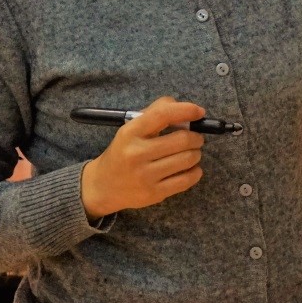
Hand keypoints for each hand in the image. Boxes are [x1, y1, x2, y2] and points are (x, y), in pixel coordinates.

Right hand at [80, 96, 205, 219]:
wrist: (102, 186)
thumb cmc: (124, 151)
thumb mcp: (131, 129)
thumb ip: (156, 113)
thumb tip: (186, 109)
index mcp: (130, 133)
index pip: (162, 115)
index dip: (186, 110)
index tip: (199, 112)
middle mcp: (136, 154)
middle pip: (182, 139)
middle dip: (196, 137)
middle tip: (195, 138)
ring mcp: (145, 176)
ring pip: (188, 159)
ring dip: (196, 153)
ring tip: (190, 153)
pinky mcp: (153, 194)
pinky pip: (187, 180)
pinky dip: (195, 171)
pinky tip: (190, 168)